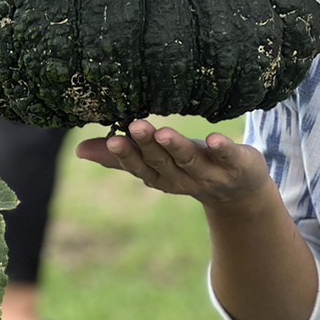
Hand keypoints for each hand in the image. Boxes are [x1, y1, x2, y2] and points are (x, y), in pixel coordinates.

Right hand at [75, 119, 271, 210]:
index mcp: (161, 177)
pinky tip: (214, 138)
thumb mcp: (156, 165)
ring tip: (163, 132)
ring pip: (190, 161)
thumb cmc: (191, 168)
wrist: (240, 193)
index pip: (140, 167)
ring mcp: (211, 174)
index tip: (112, 140)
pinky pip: (228, 157)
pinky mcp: (236, 166)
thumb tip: (79, 150)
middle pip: (162, 162)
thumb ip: (121, 158)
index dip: (126, 156)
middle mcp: (183, 178)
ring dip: (177, 147)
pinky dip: (222, 148)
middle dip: (147, 146)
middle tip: (134, 127)